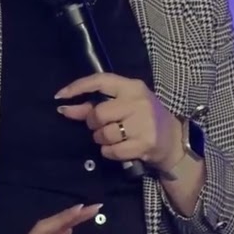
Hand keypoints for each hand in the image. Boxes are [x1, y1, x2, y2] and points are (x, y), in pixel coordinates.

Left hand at [56, 73, 184, 174]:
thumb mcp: (123, 105)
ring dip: (101, 139)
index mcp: (132, 87)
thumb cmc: (143, 118)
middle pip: (98, 113)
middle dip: (92, 123)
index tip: (60, 96)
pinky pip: (112, 151)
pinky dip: (108, 152)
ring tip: (111, 138)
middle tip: (99, 126)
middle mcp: (139, 102)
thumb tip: (64, 108)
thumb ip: (94, 105)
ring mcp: (144, 123)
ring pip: (104, 134)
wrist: (173, 140)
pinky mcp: (145, 144)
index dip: (77, 87)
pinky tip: (117, 149)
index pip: (100, 81)